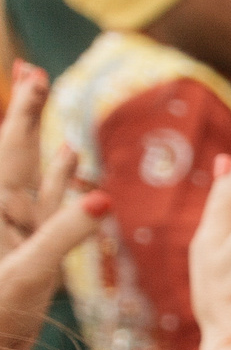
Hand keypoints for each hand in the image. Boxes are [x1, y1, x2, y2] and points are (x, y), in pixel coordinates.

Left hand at [0, 65, 106, 349]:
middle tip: (35, 72)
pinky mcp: (34, 256)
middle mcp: (6, 217)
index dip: (24, 112)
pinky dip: (60, 184)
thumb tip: (101, 198)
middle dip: (26, 113)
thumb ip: (62, 236)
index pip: (12, 149)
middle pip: (16, 152)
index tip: (34, 74)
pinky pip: (50, 210)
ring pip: (32, 178)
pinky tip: (69, 164)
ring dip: (42, 145)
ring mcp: (19, 235)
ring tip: (45, 111)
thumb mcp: (24, 277)